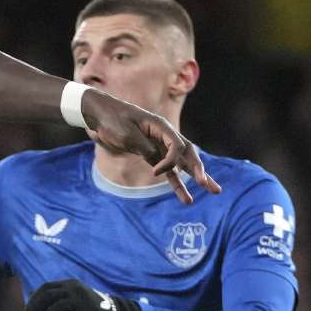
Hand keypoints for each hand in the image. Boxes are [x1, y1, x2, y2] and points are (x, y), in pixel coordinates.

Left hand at [80, 89, 221, 203]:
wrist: (98, 113)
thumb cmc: (112, 120)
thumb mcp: (127, 135)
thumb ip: (145, 148)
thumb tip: (158, 164)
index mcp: (160, 125)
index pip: (177, 145)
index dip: (171, 161)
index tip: (155, 172)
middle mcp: (164, 134)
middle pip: (188, 153)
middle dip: (199, 169)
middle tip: (207, 184)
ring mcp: (158, 144)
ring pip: (182, 163)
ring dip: (195, 177)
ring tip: (213, 190)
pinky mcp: (150, 153)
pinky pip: (168, 169)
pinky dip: (176, 182)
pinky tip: (185, 196)